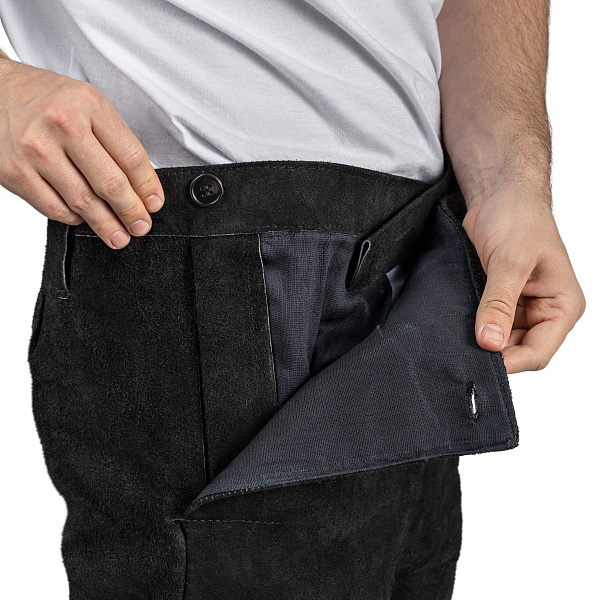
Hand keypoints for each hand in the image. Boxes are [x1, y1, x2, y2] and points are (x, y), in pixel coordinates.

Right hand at [0, 58, 163, 248]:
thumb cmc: (47, 99)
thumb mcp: (88, 104)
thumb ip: (115, 141)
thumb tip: (141, 187)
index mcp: (88, 105)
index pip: (131, 157)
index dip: (148, 188)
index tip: (154, 204)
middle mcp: (62, 126)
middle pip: (110, 184)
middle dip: (132, 212)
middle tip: (141, 226)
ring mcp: (36, 151)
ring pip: (84, 202)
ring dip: (106, 225)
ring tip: (119, 236)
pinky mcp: (15, 173)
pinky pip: (55, 209)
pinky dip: (75, 218)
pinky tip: (85, 218)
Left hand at [461, 184, 585, 373]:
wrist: (499, 195)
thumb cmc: (519, 218)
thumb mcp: (510, 262)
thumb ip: (499, 304)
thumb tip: (490, 341)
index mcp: (562, 305)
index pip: (539, 351)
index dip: (511, 362)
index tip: (481, 362)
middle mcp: (545, 311)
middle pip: (519, 350)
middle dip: (493, 352)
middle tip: (462, 351)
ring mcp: (522, 307)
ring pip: (501, 340)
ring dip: (481, 339)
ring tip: (458, 335)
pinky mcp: (500, 300)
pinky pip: (488, 323)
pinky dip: (473, 326)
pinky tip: (458, 324)